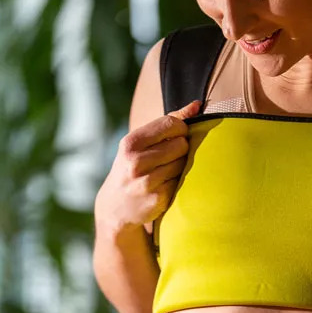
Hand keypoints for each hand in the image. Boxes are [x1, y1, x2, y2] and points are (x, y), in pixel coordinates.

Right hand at [95, 100, 201, 230]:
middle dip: (181, 149)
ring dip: (181, 167)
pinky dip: (178, 183)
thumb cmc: (133, 168)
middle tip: (170, 157)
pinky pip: (182, 183)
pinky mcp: (158, 199)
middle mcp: (136, 162)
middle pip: (181, 145)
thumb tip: (196, 105)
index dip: (181, 128)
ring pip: (184, 164)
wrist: (115, 207)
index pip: (170, 123)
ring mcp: (147, 182)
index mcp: (131, 143)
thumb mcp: (140, 144)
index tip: (179, 135)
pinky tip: (165, 186)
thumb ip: (168, 122)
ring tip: (166, 172)